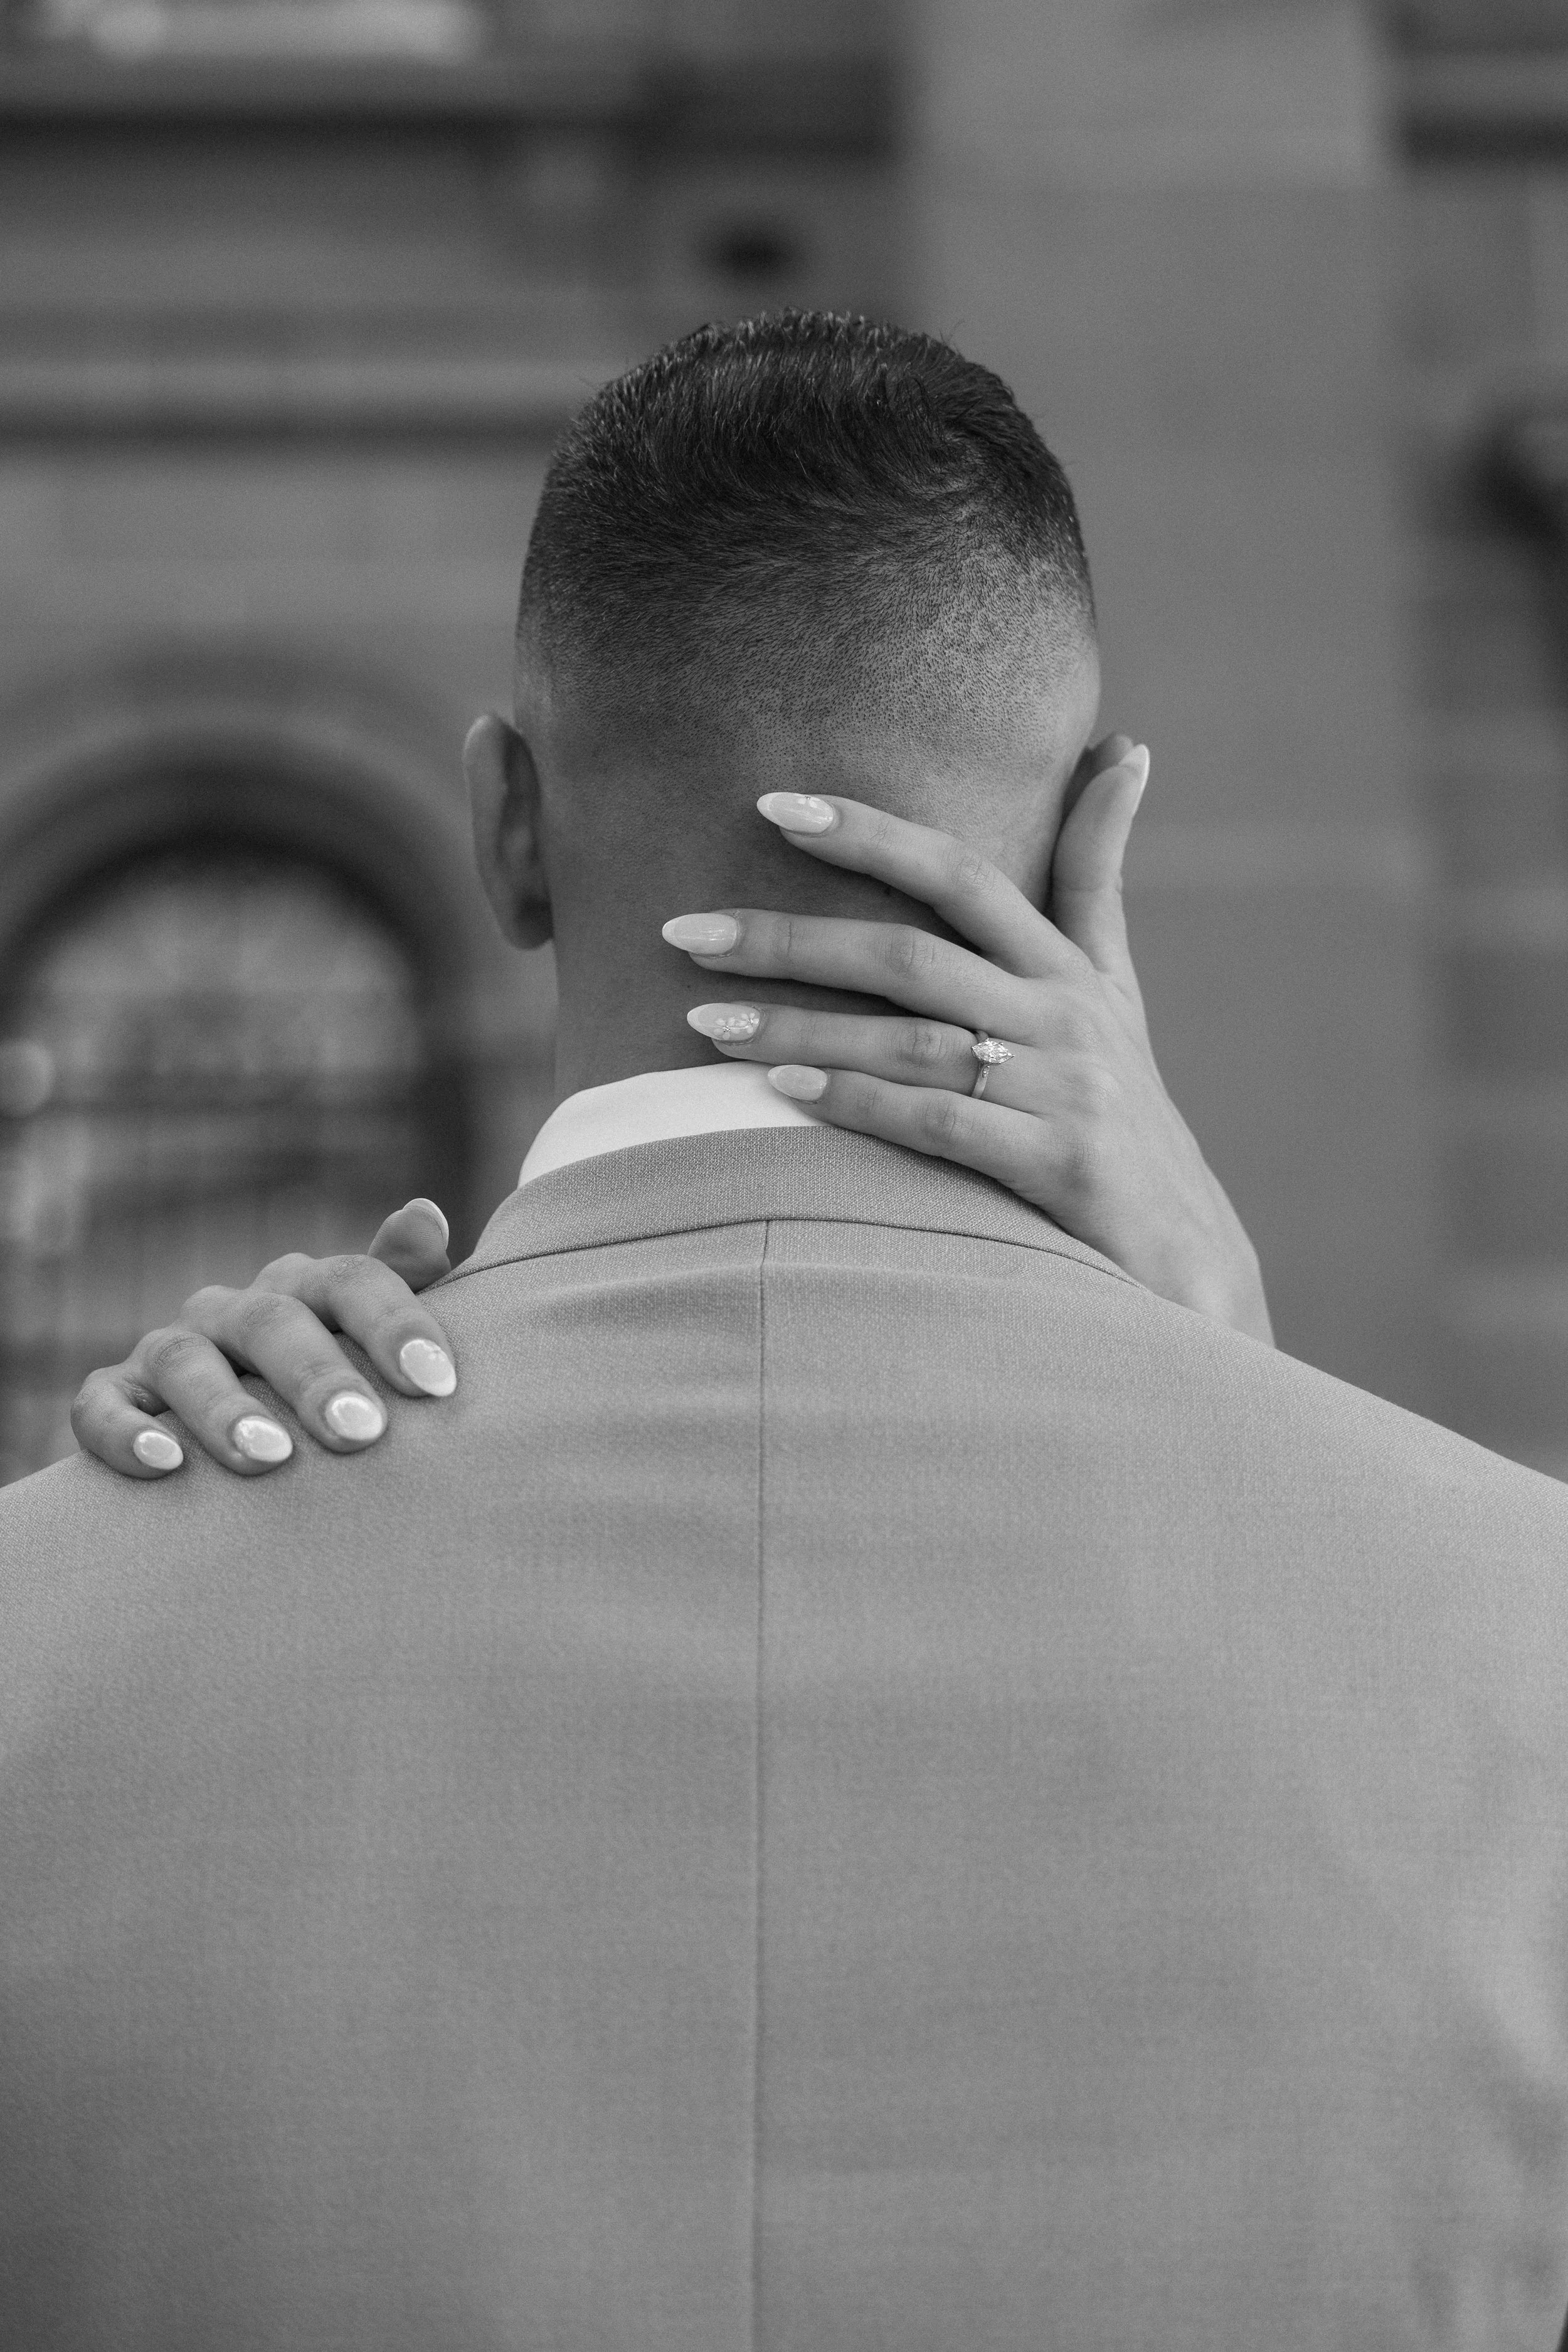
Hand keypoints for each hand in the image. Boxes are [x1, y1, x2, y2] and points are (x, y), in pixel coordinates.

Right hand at [71, 1198, 457, 1478]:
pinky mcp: (114, 1394)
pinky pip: (103, 1404)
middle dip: (317, 1377)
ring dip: (226, 1410)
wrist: (243, 1434)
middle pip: (272, 1322)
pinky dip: (127, 1432)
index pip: (351, 1281)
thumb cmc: (335, 1386)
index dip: (395, 1324)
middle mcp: (235, 1309)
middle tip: (361, 1433)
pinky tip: (164, 1465)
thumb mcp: (373, 1338)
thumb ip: (407, 1282)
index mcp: (305, 1287)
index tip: (438, 1383)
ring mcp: (170, 1349)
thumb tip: (426, 1215)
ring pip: (186, 1362)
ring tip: (270, 1459)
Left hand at [664, 737, 1272, 1344]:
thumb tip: (1124, 748)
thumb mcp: (1117, 984)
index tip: (772, 806)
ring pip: (909, 1040)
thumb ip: (1098, 873)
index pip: (960, 872)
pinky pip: (938, 1123)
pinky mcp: (1057, 1166)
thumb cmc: (1125, 1105)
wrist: (1186, 1249)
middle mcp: (1064, 1016)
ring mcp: (1063, 1091)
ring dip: (798, 1025)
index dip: (870, 833)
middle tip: (685, 933)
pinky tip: (781, 1091)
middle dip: (791, 939)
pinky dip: (858, 1101)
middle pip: (911, 954)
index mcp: (1067, 965)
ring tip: (701, 1019)